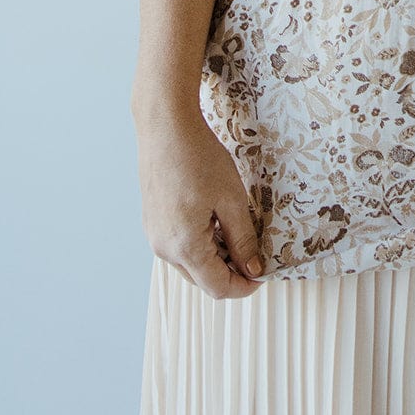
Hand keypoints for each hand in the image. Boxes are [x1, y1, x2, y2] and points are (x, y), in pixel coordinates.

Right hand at [135, 106, 264, 297]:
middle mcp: (163, 248)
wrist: (166, 127)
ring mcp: (154, 235)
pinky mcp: (152, 222)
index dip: (244, 286)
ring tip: (236, 232)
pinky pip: (178, 246)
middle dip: (230, 273)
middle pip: (202, 279)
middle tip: (254, 253)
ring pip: (189, 264)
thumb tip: (252, 269)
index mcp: (184, 246)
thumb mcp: (231, 199)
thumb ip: (242, 239)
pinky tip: (214, 221)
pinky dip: (199, 244)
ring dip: (214, 258)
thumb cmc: (199, 158)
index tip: (263, 274)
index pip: (218, 287)